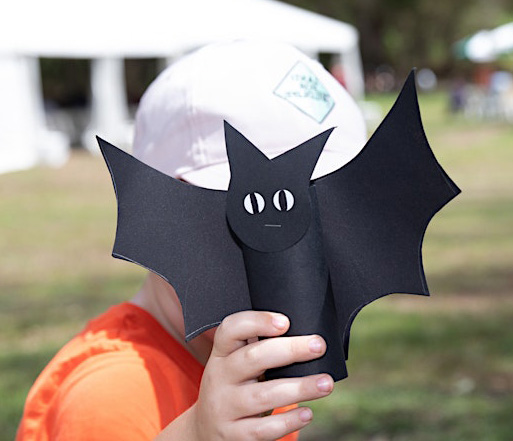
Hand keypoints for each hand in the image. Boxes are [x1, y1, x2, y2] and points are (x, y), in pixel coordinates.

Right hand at [190, 310, 333, 439]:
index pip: (230, 329)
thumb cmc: (233, 388)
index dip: (257, 322)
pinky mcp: (233, 435)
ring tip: (325, 383)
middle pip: (253, 358)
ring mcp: (224, 408)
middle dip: (290, 350)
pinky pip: (263, 429)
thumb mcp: (235, 365)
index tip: (285, 322)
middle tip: (318, 346)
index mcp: (222, 354)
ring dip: (299, 387)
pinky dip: (288, 421)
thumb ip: (258, 348)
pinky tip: (307, 413)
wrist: (206, 431)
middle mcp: (219, 377)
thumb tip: (304, 336)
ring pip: (263, 395)